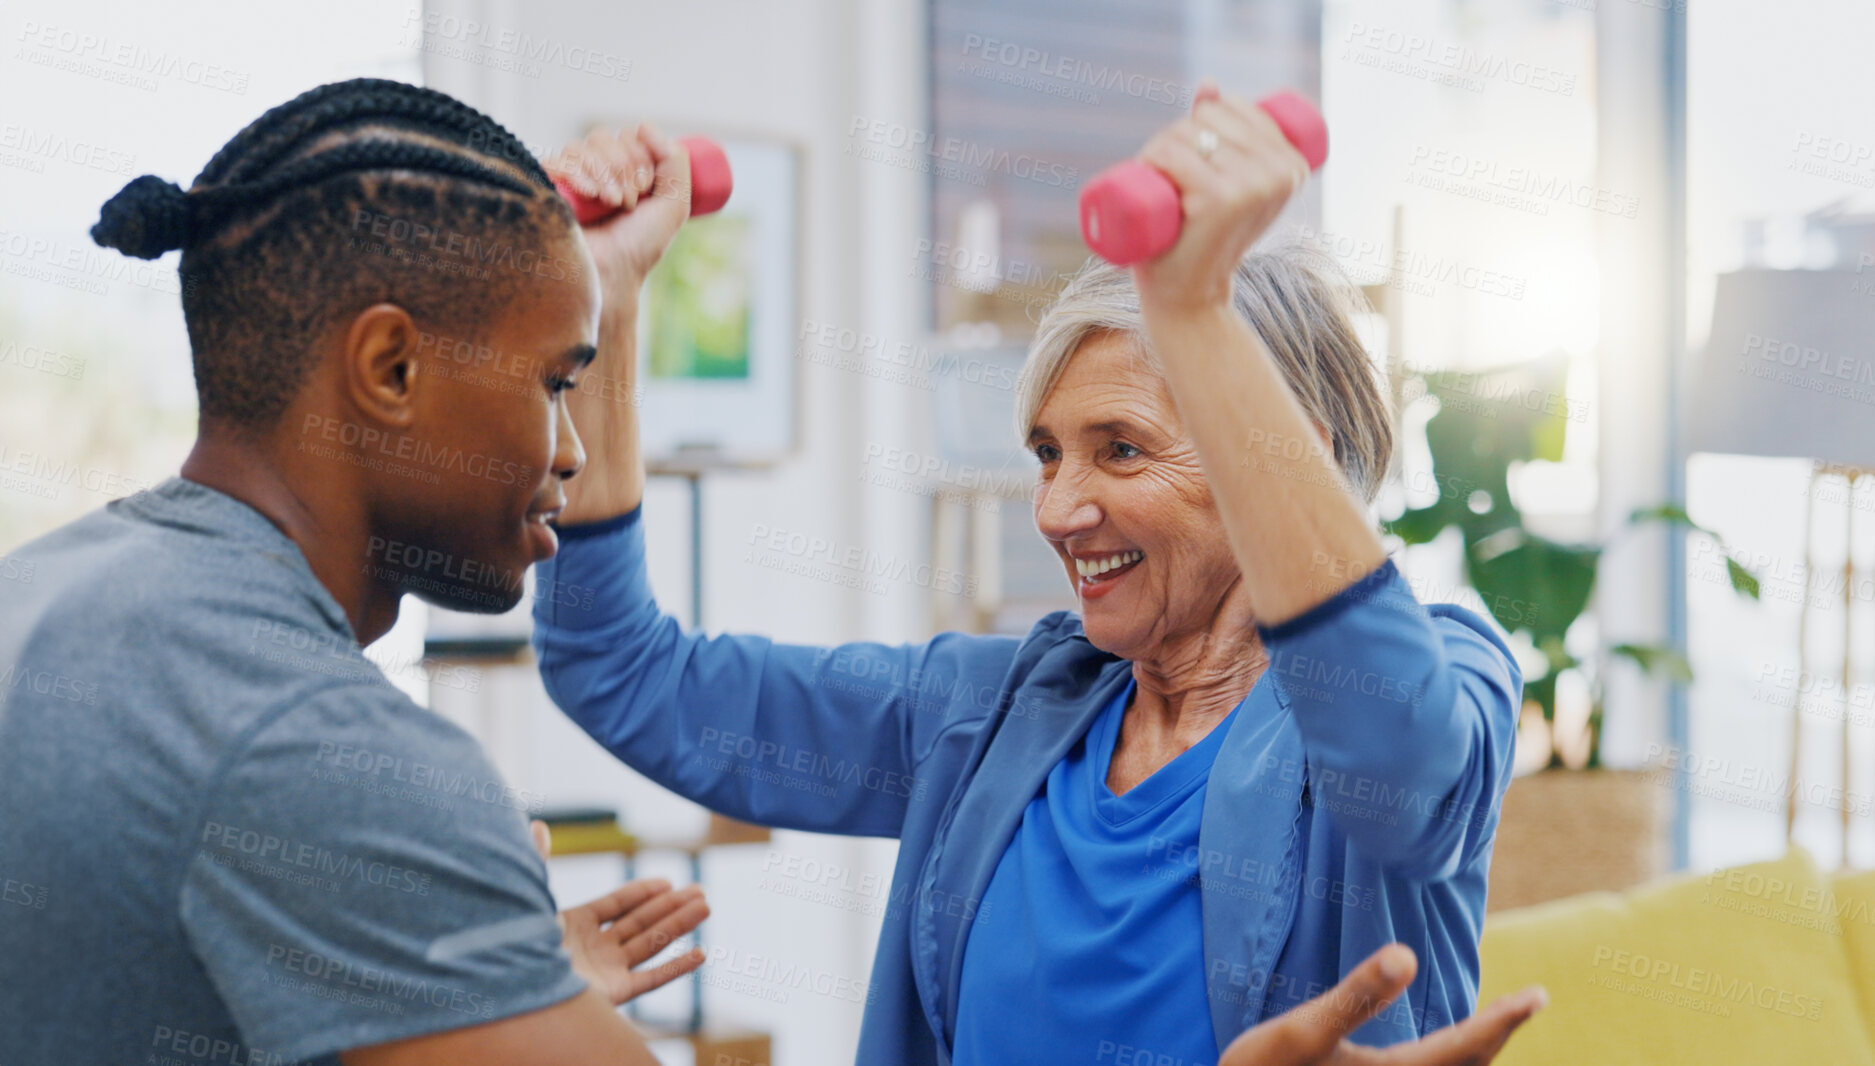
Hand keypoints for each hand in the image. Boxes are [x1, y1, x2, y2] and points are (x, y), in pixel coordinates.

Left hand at [532, 820, 710, 1006]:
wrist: (514, 986)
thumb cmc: (514, 942)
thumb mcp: (530, 898)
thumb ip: (539, 862)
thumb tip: (539, 824)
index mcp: (573, 926)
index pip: (615, 905)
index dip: (641, 892)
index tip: (667, 881)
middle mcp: (593, 949)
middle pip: (639, 923)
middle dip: (671, 906)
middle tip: (700, 890)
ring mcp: (605, 972)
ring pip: (651, 944)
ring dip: (679, 926)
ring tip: (705, 906)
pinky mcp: (614, 993)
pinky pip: (651, 979)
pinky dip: (676, 968)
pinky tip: (699, 953)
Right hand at [544, 122, 691, 294]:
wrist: (610, 275)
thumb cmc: (639, 246)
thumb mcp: (673, 203)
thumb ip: (674, 161)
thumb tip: (642, 124)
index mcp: (620, 170)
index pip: (626, 136)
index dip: (640, 156)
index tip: (646, 189)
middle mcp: (592, 170)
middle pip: (604, 137)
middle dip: (624, 167)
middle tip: (629, 202)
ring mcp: (566, 178)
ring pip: (581, 146)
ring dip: (604, 173)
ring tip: (612, 205)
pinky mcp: (544, 187)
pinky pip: (556, 159)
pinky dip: (577, 172)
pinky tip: (590, 194)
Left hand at [1130, 79, 1310, 316]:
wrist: (1190, 296)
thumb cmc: (1204, 237)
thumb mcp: (1225, 180)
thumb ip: (1224, 130)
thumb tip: (1208, 85)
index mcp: (1292, 163)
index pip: (1231, 108)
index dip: (1199, 122)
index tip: (1192, 158)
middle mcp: (1280, 171)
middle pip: (1206, 119)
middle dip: (1174, 136)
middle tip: (1169, 178)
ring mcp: (1251, 186)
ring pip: (1185, 134)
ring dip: (1157, 151)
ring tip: (1162, 187)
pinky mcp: (1220, 200)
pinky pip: (1174, 153)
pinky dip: (1152, 159)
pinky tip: (1152, 177)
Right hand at [1221, 945, 1546, 1065]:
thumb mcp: (1300, 1033)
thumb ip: (1355, 995)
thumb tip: (1407, 955)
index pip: (1464, 1047)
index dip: (1503, 1021)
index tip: (1539, 995)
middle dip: (1496, 1036)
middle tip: (1529, 1002)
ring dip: (1472, 1053)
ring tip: (1491, 1027)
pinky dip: (1443, 1064)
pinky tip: (1435, 1053)